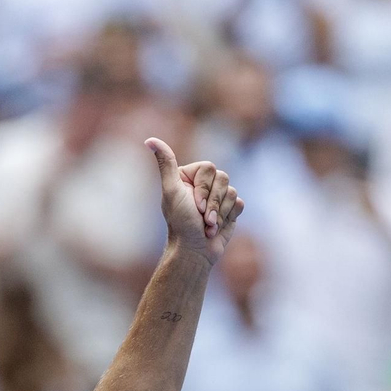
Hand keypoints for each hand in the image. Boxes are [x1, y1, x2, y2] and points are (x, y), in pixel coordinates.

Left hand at [147, 138, 243, 266]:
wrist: (195, 251)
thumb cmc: (181, 223)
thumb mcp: (172, 191)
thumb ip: (166, 163)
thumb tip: (150, 140)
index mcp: (188, 176)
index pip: (209, 168)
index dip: (204, 188)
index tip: (193, 206)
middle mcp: (203, 184)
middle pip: (223, 178)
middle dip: (213, 203)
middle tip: (201, 218)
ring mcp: (217, 197)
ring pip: (232, 191)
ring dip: (220, 213)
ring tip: (208, 226)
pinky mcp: (230, 209)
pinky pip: (240, 203)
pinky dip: (230, 217)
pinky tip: (218, 227)